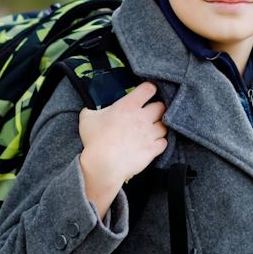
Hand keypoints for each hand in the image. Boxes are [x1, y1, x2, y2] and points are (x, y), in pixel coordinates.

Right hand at [78, 81, 167, 215]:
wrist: (103, 164)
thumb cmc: (95, 140)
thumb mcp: (87, 118)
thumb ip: (92, 109)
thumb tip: (90, 108)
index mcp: (128, 106)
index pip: (148, 89)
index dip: (149, 89)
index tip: (146, 93)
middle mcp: (142, 117)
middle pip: (161, 106)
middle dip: (157, 109)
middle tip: (151, 113)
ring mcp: (150, 134)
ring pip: (165, 125)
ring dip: (159, 127)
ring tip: (152, 130)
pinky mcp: (153, 149)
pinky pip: (164, 142)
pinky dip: (160, 143)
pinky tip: (152, 143)